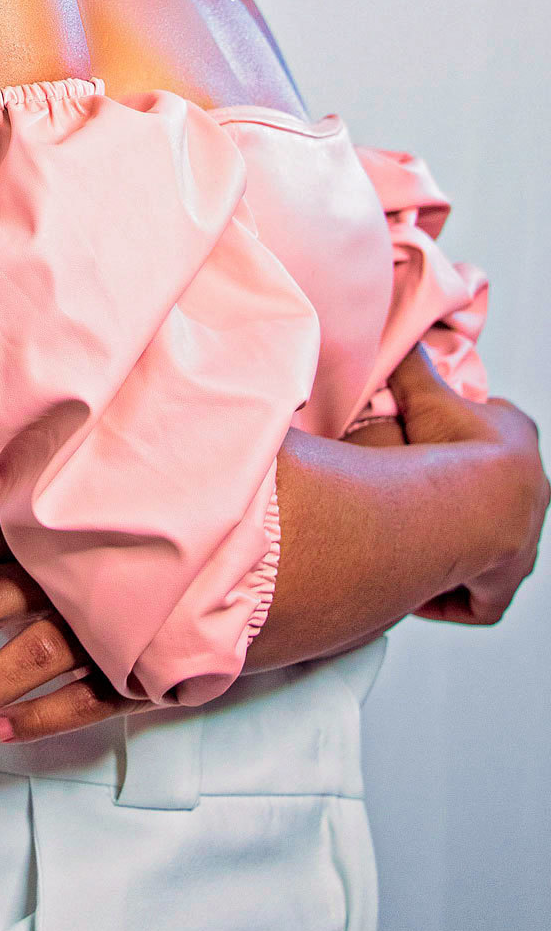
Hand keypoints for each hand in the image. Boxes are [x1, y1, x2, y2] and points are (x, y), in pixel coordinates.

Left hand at [0, 514, 148, 743]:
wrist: (210, 572)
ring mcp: (103, 615)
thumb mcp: (49, 539)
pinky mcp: (138, 662)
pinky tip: (1, 736)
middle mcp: (64, 567)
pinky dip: (44, 716)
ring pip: (31, 652)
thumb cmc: (101, 560)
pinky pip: (90, 694)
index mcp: (37, 531)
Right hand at [387, 345, 548, 622]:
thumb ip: (412, 365)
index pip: (497, 434)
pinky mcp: (502, 587)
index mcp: (519, 438)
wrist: (480, 501)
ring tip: (422, 546)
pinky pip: (477, 600)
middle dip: (460, 497)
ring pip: (488, 547)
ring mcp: (522, 544)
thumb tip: (398, 331)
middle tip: (421, 500)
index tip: (433, 445)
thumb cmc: (457, 447)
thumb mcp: (427, 394)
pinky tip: (426, 591)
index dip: (462, 440)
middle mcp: (532, 494)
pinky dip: (453, 596)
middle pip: (493, 494)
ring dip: (458, 548)